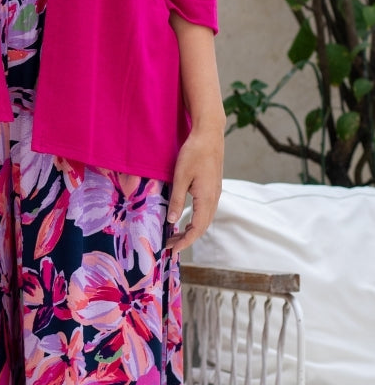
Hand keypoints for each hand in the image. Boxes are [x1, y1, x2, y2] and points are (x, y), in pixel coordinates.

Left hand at [165, 126, 223, 253]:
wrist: (209, 134)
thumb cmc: (194, 153)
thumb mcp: (181, 177)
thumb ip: (177, 200)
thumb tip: (173, 222)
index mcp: (206, 199)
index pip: (196, 229)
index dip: (184, 242)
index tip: (172, 250)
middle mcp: (214, 199)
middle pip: (202, 227)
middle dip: (186, 239)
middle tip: (170, 245)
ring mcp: (216, 193)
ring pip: (205, 219)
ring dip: (192, 229)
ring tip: (176, 235)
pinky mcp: (214, 187)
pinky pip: (207, 210)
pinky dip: (197, 219)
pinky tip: (187, 217)